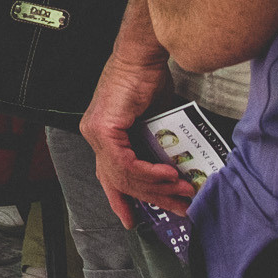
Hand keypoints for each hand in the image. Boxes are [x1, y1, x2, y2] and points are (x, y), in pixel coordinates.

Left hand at [78, 37, 193, 226]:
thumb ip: (156, 145)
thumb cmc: (150, 81)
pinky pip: (125, 163)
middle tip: (179, 209)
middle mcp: (94, 135)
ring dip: (157, 188)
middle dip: (151, 199)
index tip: (130, 220)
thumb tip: (174, 169)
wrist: (143, 56)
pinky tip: (169, 176)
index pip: (108, 175)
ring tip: (183, 191)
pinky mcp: (103, 129)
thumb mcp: (153, 120)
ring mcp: (95, 132)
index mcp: (103, 134)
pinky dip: (148, 173)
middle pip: (119, 180)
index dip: (119, 200)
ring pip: (123, 175)